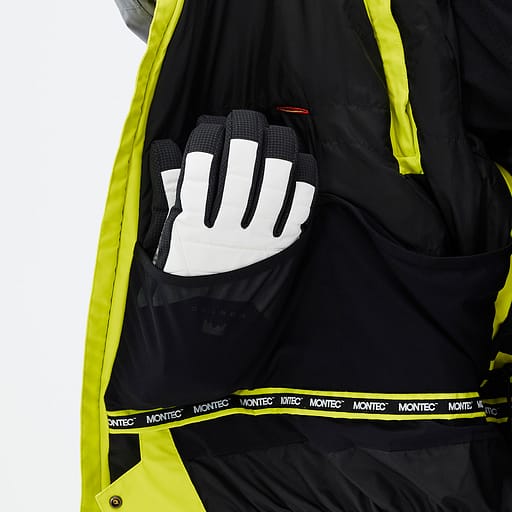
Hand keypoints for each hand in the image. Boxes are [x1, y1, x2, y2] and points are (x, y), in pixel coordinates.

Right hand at [149, 110, 316, 275]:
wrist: (210, 320)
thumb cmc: (184, 273)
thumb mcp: (162, 237)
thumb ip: (165, 192)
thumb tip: (165, 148)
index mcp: (190, 223)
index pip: (200, 170)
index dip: (208, 140)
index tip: (211, 127)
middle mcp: (227, 228)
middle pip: (241, 171)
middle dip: (246, 135)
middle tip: (246, 119)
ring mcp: (258, 237)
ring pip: (274, 184)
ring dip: (277, 151)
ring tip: (275, 133)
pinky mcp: (282, 245)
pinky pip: (299, 207)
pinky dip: (304, 180)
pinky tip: (301, 161)